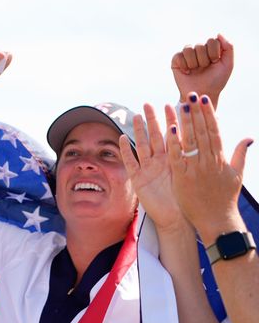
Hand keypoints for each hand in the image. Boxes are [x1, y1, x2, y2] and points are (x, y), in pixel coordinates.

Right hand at [119, 104, 186, 232]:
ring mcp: (148, 169)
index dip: (171, 120)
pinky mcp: (138, 179)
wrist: (176, 218)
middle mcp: (160, 162)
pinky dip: (126, 151)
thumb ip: (191, 155)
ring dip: (139, 132)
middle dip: (152, 120)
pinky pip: (130, 162)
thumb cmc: (186, 198)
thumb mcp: (191, 173)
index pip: (172, 135)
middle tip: (148, 104)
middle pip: (155, 137)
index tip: (170, 104)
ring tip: (136, 116)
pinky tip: (121, 138)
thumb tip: (201, 136)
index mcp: (174, 159)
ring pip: (142, 146)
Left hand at [165, 93, 251, 243]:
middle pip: (201, 132)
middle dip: (196, 112)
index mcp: (220, 158)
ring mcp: (195, 169)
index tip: (204, 100)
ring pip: (190, 140)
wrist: (217, 220)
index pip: (213, 131)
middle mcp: (208, 161)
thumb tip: (249, 138)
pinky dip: (174, 143)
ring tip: (179, 104)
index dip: (208, 114)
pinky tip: (171, 128)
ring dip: (185, 121)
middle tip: (190, 94)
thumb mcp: (237, 174)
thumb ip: (240, 154)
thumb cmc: (225, 198)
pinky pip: (177, 157)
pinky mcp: (183, 177)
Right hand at [171, 34, 232, 106]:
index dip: (214, 53)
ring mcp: (186, 55)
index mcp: (211, 48)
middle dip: (204, 60)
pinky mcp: (176, 61)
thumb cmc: (216, 81)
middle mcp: (198, 49)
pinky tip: (187, 72)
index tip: (215, 63)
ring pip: (188, 49)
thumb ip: (228, 47)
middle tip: (204, 69)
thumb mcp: (228, 64)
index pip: (212, 40)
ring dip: (194, 63)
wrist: (202, 94)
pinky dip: (184, 65)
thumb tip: (218, 34)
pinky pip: (178, 56)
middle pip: (200, 45)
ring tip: (195, 70)